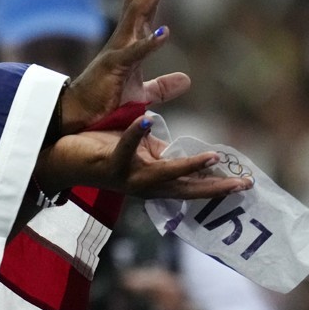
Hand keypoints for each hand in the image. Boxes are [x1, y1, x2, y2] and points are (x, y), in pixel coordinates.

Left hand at [34, 114, 253, 198]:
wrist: (61, 158)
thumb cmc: (101, 151)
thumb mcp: (140, 152)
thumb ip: (163, 152)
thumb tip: (190, 150)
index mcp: (154, 180)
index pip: (192, 186)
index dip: (219, 185)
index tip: (247, 183)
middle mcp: (144, 185)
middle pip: (186, 190)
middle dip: (215, 187)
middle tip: (243, 184)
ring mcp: (126, 178)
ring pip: (162, 176)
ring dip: (187, 167)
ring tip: (213, 157)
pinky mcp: (106, 166)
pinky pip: (124, 153)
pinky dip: (135, 137)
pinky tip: (147, 119)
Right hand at [60, 0, 188, 131]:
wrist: (80, 118)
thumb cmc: (107, 103)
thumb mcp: (141, 94)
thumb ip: (162, 87)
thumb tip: (185, 80)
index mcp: (129, 40)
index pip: (145, 3)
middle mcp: (123, 37)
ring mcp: (117, 49)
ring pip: (137, 11)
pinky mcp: (114, 67)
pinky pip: (135, 51)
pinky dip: (151, 41)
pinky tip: (166, 31)